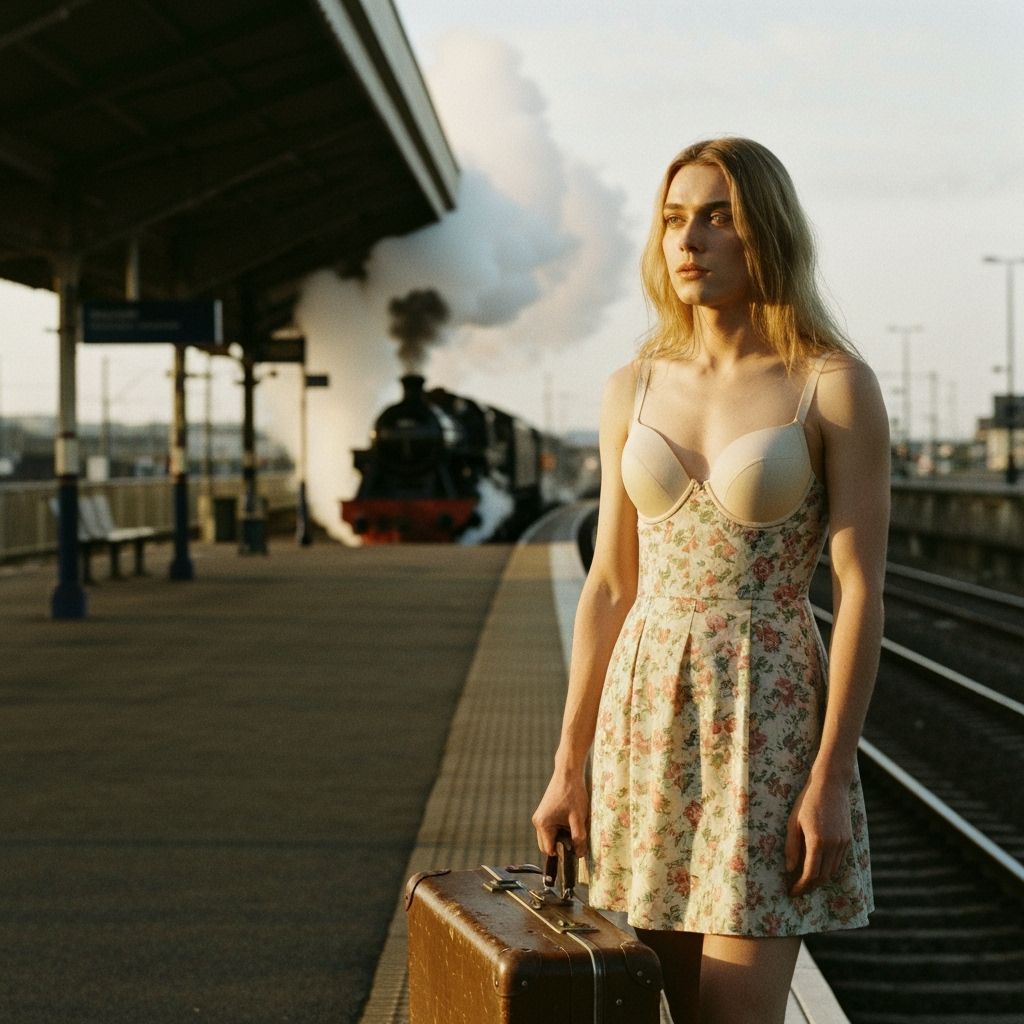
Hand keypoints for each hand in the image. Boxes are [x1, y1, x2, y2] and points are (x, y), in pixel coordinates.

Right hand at [531, 769, 588, 856]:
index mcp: (543, 824)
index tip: (574, 852)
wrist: (568, 773)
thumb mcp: (578, 818)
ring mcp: (540, 816)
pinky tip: (570, 821)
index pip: (549, 850)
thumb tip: (579, 855)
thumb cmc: (573, 794)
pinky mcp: (544, 812)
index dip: (562, 854)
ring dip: (561, 837)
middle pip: (547, 845)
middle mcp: (537, 821)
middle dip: (561, 847)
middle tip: (576, 840)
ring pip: (549, 837)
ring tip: (574, 828)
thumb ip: (579, 839)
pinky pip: (550, 829)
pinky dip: (559, 830)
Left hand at [784, 775, 851, 896]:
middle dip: (810, 887)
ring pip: (833, 871)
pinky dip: (828, 869)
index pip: (810, 875)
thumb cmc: (807, 801)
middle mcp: (834, 845)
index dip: (801, 887)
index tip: (791, 892)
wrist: (831, 785)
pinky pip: (839, 861)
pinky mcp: (848, 839)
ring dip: (819, 879)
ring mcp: (843, 843)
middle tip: (797, 889)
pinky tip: (817, 867)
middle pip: (823, 877)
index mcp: (818, 841)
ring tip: (805, 880)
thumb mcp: (793, 822)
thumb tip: (789, 870)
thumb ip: (791, 847)